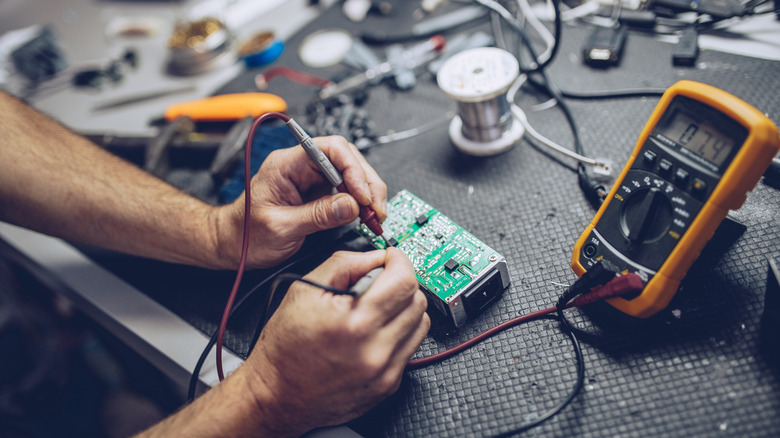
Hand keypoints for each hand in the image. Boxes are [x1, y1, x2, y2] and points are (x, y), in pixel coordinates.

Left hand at [214, 135, 386, 268]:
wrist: (231, 244)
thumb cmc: (245, 234)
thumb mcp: (281, 228)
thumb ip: (317, 216)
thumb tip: (351, 206)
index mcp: (287, 164)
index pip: (329, 148)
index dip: (353, 168)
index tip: (363, 195)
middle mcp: (301, 166)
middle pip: (346, 158)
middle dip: (367, 182)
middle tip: (376, 208)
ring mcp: (311, 179)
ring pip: (351, 173)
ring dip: (368, 193)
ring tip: (375, 215)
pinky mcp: (318, 193)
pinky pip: (346, 190)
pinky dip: (361, 203)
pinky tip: (366, 215)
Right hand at [238, 248, 429, 435]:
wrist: (275, 397)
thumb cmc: (283, 349)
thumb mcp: (303, 290)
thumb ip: (344, 264)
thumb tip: (376, 257)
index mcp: (355, 323)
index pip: (404, 281)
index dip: (400, 261)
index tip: (391, 259)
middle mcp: (375, 350)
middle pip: (417, 300)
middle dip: (401, 283)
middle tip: (379, 284)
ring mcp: (385, 372)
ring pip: (421, 324)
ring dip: (404, 308)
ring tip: (377, 309)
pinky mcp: (388, 386)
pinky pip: (410, 347)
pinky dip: (399, 333)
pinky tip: (375, 332)